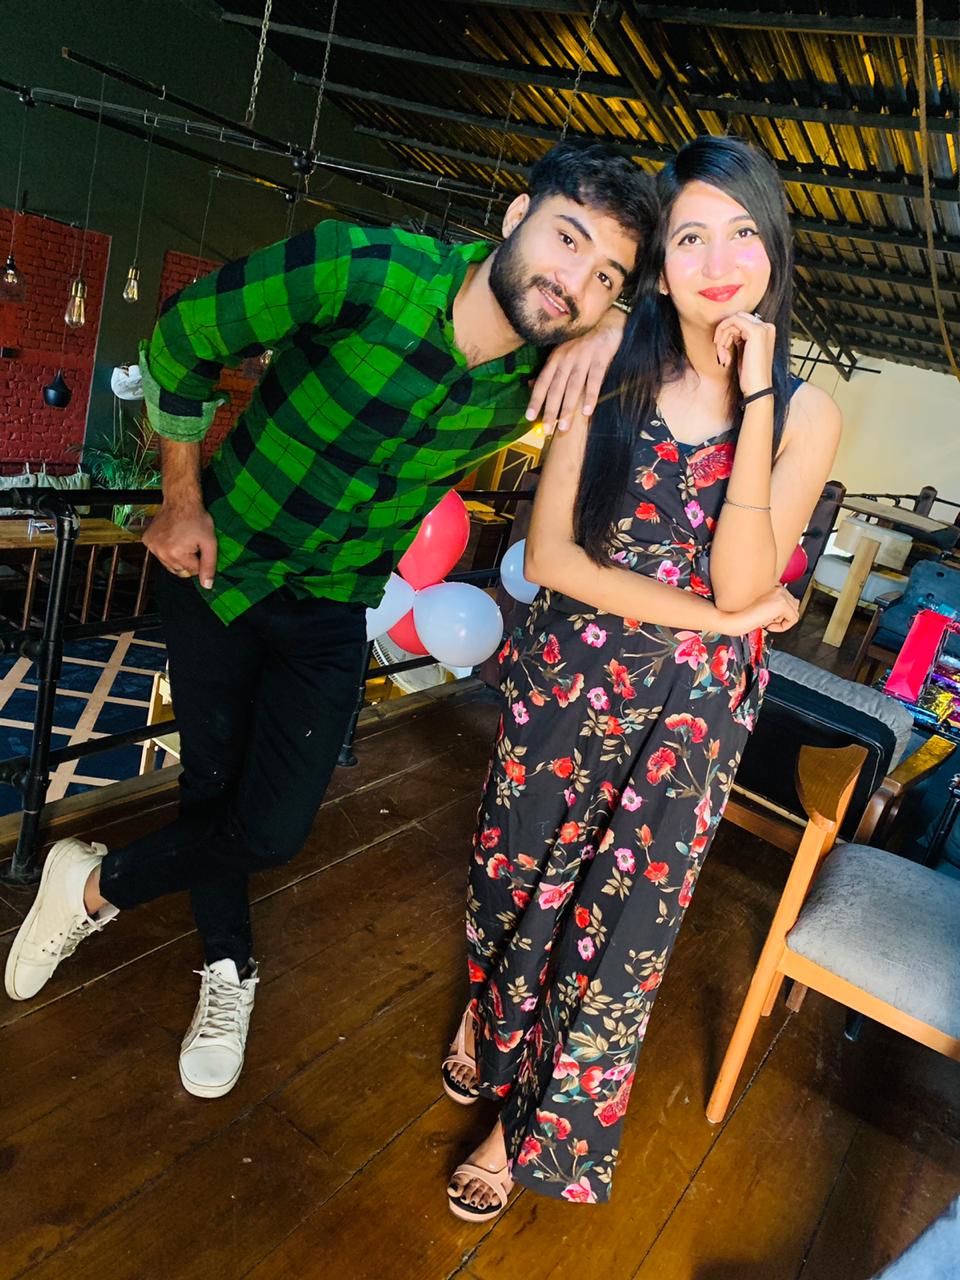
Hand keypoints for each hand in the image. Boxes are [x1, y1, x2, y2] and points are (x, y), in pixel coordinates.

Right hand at [143, 501, 217, 588]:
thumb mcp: (210, 543)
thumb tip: (207, 586)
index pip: (192, 572)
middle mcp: (161, 552)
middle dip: (188, 561)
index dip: (199, 560)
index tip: (199, 546)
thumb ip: (209, 566)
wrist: (180, 500)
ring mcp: (152, 547)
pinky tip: (172, 537)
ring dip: (177, 556)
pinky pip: (160, 554)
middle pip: (179, 570)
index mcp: (176, 554)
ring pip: (169, 564)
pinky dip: (166, 549)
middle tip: (191, 543)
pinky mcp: (147, 541)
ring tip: (182, 539)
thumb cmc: (197, 519)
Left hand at [524, 307, 625, 433]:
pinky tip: (586, 411)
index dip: (536, 399)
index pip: (543, 381)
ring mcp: (583, 357)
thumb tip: (532, 384)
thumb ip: (549, 369)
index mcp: (556, 357)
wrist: (608, 319)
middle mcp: (566, 358)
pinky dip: (590, 396)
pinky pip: (594, 380)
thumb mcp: (563, 350)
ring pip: (573, 387)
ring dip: (568, 409)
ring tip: (564, 427)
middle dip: (550, 411)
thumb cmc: (584, 338)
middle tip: (546, 431)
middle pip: (556, 388)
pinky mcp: (600, 358)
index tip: (529, 417)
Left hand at [714, 311, 775, 398]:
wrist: (757, 388)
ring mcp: (763, 328)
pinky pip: (732, 322)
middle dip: (724, 333)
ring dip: (723, 338)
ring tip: (723, 356)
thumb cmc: (750, 375)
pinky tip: (723, 351)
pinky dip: (723, 335)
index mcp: (766, 331)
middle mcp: (767, 327)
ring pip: (733, 321)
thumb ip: (740, 338)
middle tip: (720, 352)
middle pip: (737, 319)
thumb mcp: (744, 351)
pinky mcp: (755, 332)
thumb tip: (727, 328)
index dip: (728, 333)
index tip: (722, 349)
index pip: (742, 322)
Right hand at [719, 585, 798, 636]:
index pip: (788, 597)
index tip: (767, 617)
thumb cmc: (743, 614)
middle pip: (794, 604)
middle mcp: (778, 587)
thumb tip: (787, 613)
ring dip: (782, 620)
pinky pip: (793, 619)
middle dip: (783, 616)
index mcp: (772, 585)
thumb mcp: (761, 606)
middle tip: (768, 620)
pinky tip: (769, 625)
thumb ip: (773, 605)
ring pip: (794, 612)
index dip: (780, 612)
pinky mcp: (783, 604)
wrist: (736, 617)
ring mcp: (781, 595)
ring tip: (768, 622)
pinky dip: (783, 627)